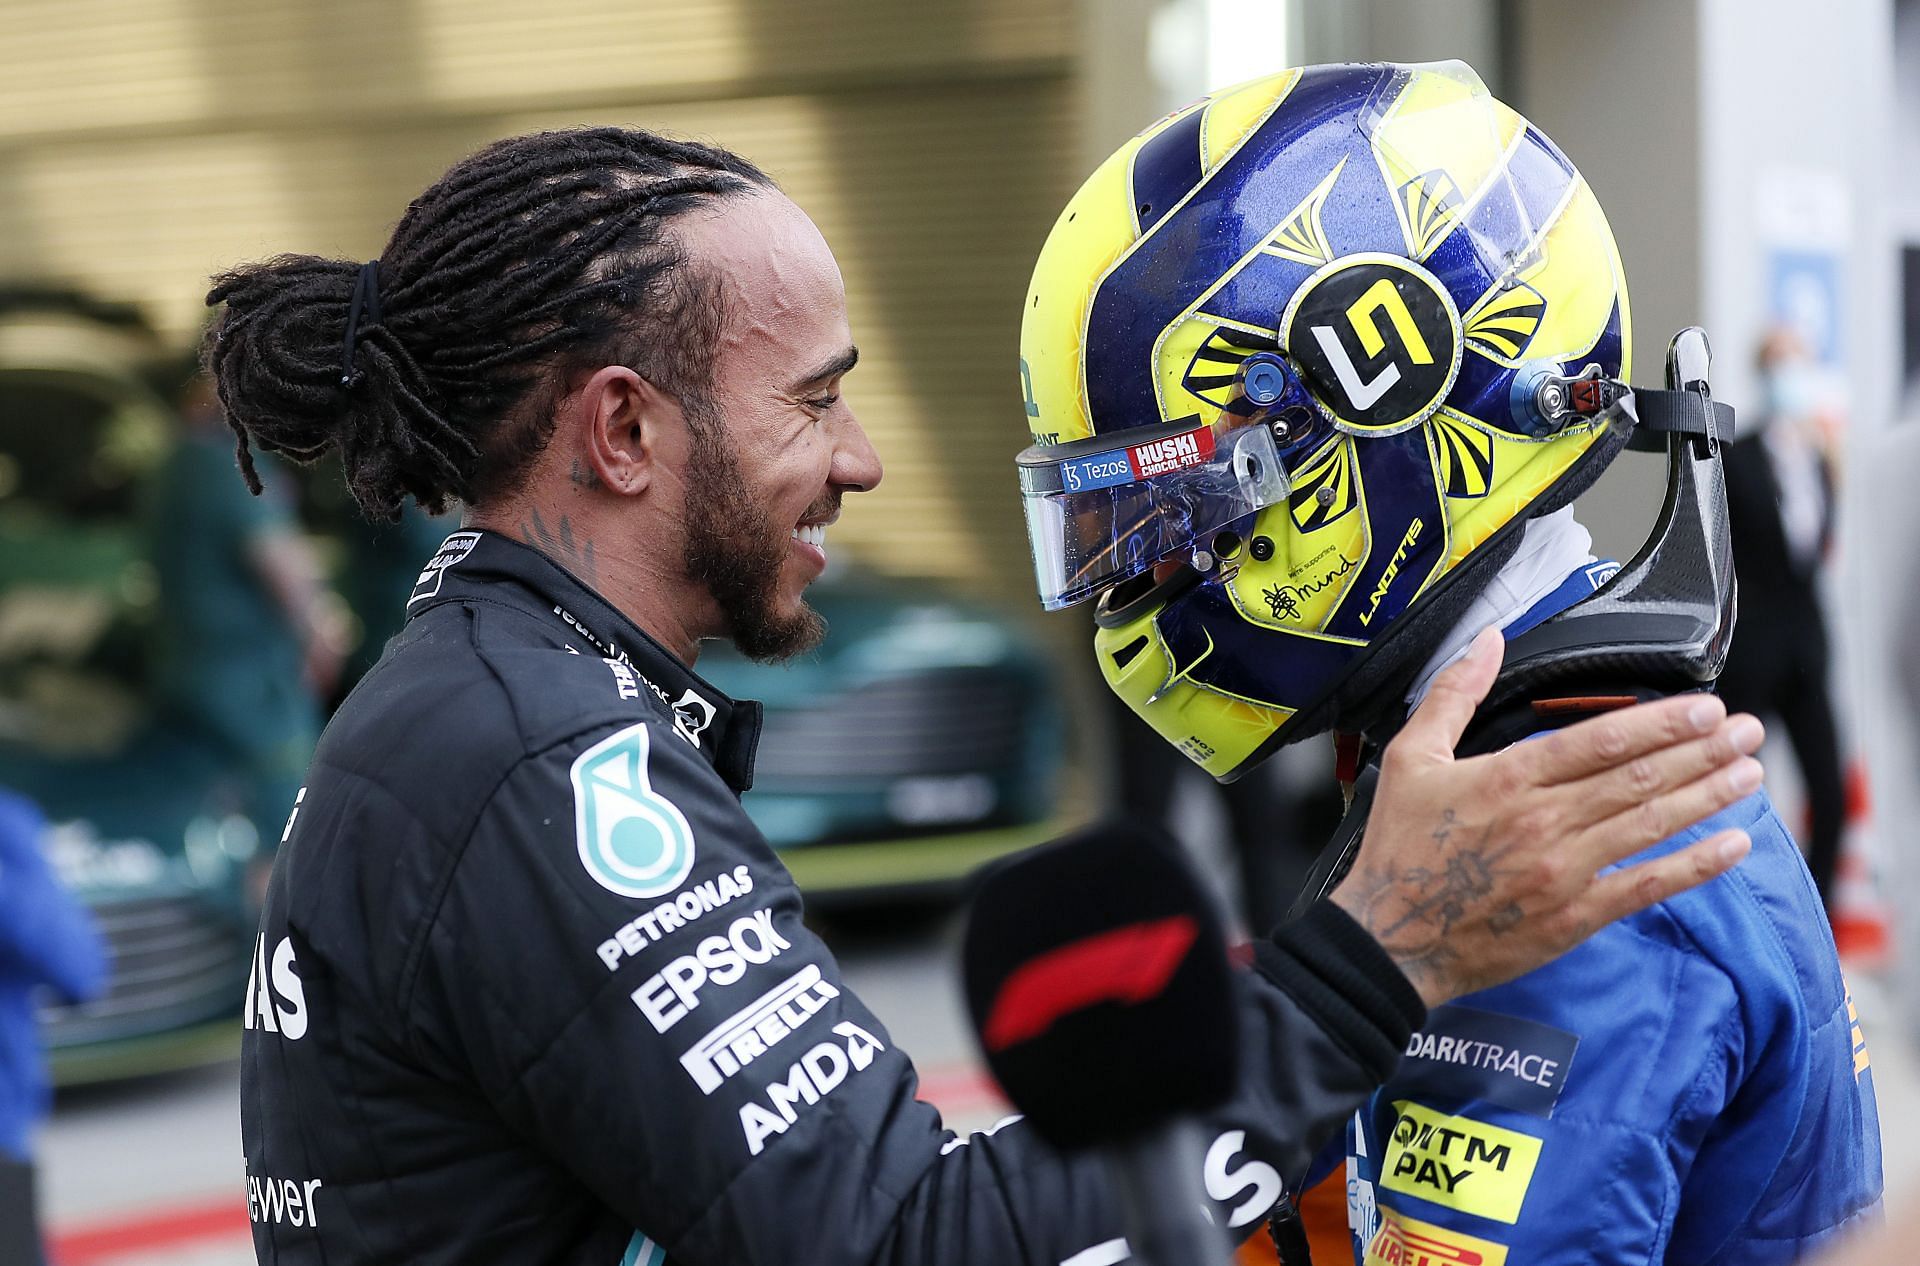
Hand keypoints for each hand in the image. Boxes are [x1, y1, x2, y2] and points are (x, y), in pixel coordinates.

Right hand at [1331, 627, 1761, 1007]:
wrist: (1389, 940)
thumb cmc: (1399, 848)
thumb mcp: (1412, 757)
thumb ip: (1453, 694)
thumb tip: (1487, 640)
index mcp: (1506, 777)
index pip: (1602, 740)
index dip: (1662, 722)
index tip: (1705, 707)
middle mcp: (1543, 821)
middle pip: (1640, 778)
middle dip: (1701, 750)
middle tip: (1746, 730)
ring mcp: (1563, 871)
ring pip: (1650, 825)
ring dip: (1708, 797)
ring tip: (1749, 773)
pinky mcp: (1573, 917)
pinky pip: (1645, 886)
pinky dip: (1694, 865)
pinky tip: (1732, 846)